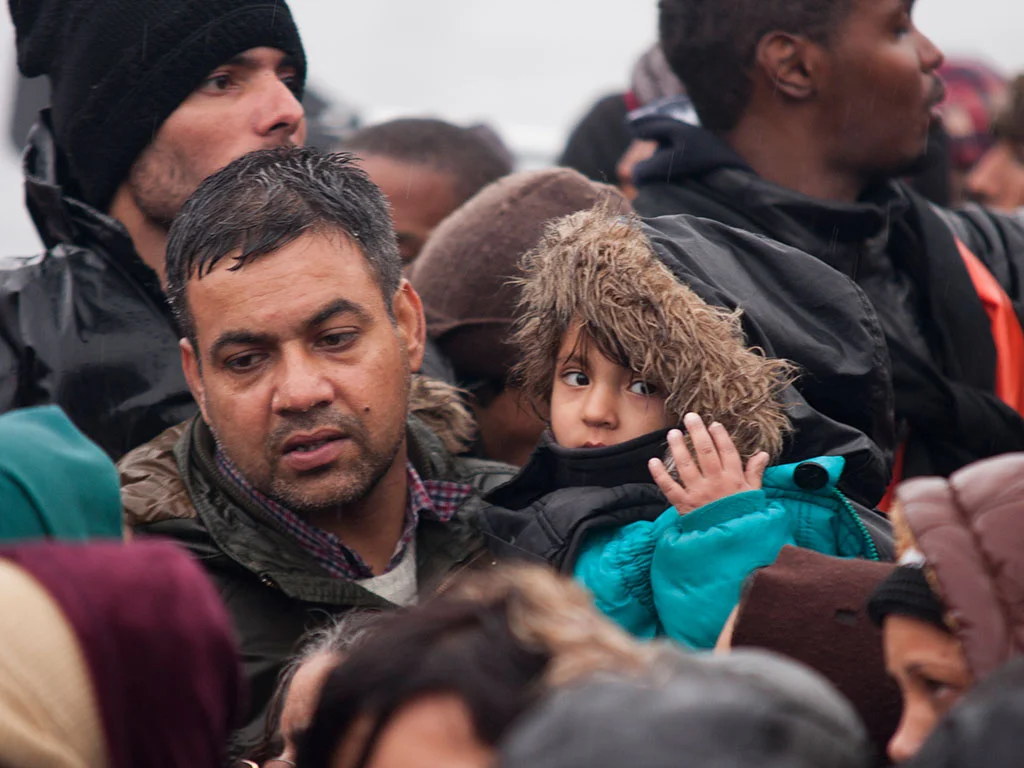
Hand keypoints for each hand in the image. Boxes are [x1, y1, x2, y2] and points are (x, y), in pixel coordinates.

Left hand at [648, 413, 768, 512]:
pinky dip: (660, 474)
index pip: (727, 452)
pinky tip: (653, 461)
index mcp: (733, 480)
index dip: (720, 437)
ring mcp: (698, 493)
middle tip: (690, 417)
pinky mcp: (684, 505)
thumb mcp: (754, 496)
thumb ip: (755, 473)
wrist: (731, 545)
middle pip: (705, 452)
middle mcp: (715, 483)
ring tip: (673, 433)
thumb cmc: (743, 518)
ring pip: (686, 465)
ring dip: (678, 447)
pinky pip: (669, 487)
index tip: (713, 424)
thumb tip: (762, 454)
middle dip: (697, 433)